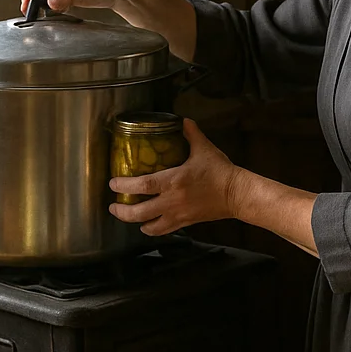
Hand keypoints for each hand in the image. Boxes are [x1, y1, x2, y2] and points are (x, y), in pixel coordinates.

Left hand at [109, 119, 241, 236]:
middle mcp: (171, 201)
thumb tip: (183, 121)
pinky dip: (152, 229)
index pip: (142, 185)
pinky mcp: (185, 223)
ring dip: (134, 222)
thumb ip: (191, 134)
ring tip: (127, 216)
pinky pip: (163, 230)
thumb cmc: (220, 171)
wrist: (237, 194)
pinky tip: (147, 225)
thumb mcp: (204, 148)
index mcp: (173, 181)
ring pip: (149, 225)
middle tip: (113, 206)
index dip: (124, 185)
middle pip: (139, 212)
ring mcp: (177, 215)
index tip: (113, 183)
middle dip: (122, 210)